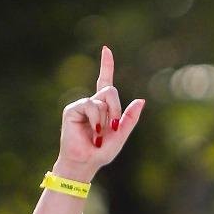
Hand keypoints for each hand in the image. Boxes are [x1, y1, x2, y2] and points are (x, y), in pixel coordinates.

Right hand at [54, 46, 144, 180]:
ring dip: (105, 118)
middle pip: (110, 90)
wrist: (85, 163)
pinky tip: (94, 132)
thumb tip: (141, 100)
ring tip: (99, 135)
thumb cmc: (100, 153)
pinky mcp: (72, 109)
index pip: (105, 82)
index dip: (106, 66)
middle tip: (112, 127)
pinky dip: (95, 120)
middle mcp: (92, 103)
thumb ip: (130, 119)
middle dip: (116, 108)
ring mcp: (82, 106)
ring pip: (102, 99)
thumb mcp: (121, 136)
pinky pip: (90, 105)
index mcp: (103, 108)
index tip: (106, 49)